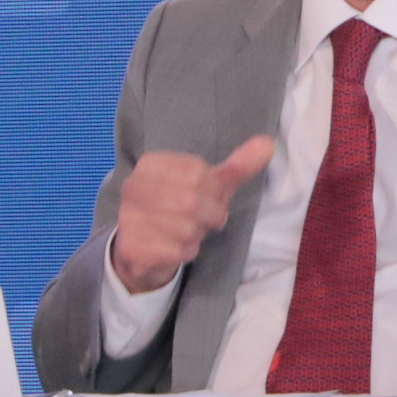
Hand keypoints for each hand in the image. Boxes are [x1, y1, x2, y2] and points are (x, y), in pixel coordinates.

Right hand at [107, 136, 272, 293]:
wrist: (144, 249)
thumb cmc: (181, 210)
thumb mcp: (211, 186)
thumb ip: (238, 166)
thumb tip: (267, 144)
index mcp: (152, 164)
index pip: (198, 173)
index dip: (212, 192)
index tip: (205, 198)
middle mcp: (134, 186)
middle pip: (192, 201)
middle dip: (208, 216)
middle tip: (202, 220)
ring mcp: (128, 216)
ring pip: (185, 228)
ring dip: (196, 236)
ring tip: (186, 233)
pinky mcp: (131, 246)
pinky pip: (176, 251)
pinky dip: (185, 253)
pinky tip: (175, 248)